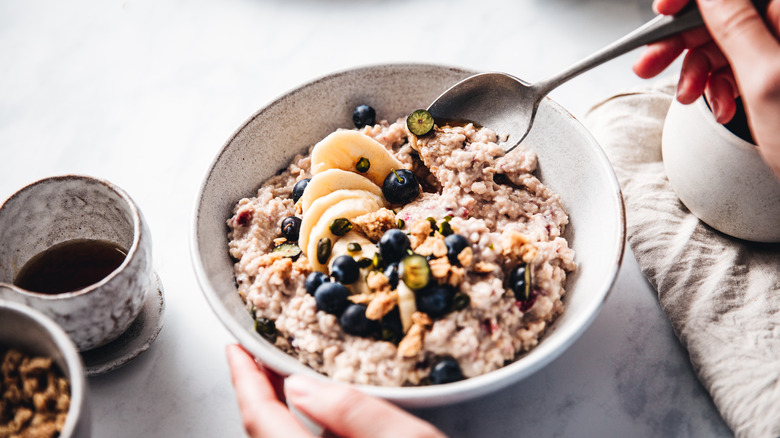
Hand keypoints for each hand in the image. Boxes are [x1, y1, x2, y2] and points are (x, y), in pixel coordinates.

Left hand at [225, 344, 445, 437]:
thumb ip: (354, 412)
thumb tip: (301, 387)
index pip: (261, 419)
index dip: (244, 379)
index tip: (235, 348)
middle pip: (262, 433)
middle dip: (257, 391)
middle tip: (257, 354)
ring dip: (275, 411)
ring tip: (282, 376)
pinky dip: (297, 429)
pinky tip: (318, 415)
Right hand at [633, 0, 779, 176]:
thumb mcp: (766, 80)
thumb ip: (736, 25)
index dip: (691, 0)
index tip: (663, 12)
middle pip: (724, 14)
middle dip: (684, 41)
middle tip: (651, 62)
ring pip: (726, 42)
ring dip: (698, 70)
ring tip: (688, 97)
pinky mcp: (779, 73)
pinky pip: (738, 66)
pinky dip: (719, 85)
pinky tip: (719, 104)